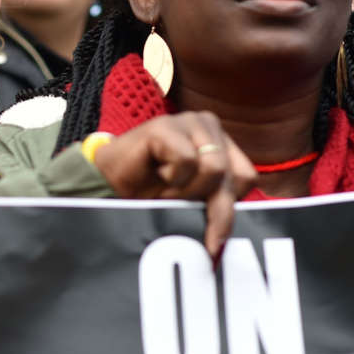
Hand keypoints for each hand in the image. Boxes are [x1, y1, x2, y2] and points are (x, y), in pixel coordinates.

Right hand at [92, 112, 257, 258]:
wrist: (107, 183)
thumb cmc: (150, 192)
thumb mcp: (193, 199)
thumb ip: (218, 203)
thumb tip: (235, 231)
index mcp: (220, 141)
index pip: (246, 177)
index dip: (228, 205)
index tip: (208, 224)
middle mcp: (208, 126)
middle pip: (231, 176)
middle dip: (207, 205)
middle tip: (181, 210)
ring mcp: (187, 122)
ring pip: (213, 169)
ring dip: (186, 190)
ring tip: (165, 186)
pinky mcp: (165, 126)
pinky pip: (186, 161)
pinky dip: (171, 178)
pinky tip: (155, 171)